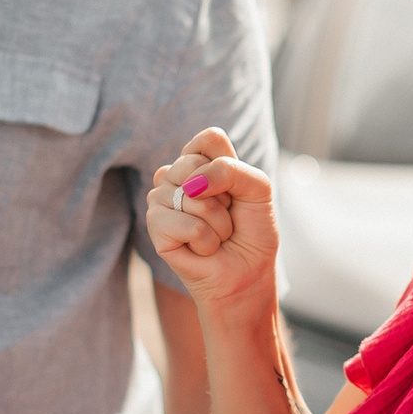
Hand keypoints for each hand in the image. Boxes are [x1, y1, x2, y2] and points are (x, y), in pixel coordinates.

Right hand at [147, 127, 279, 311]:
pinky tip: (203, 249)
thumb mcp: (257, 190)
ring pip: (194, 196)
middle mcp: (175, 177)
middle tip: (226, 216)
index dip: (228, 164)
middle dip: (224, 196)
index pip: (208, 138)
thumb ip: (231, 170)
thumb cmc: (252, 232)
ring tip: (216, 235)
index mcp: (199, 162)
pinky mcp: (155, 228)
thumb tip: (191, 186)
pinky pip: (188, 224)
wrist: (247, 275)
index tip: (236, 191)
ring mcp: (160, 200)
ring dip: (218, 223)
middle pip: (197, 164)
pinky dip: (207, 240)